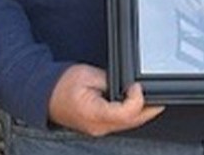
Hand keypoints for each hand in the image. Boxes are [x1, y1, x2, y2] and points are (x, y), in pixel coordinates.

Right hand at [48, 64, 163, 135]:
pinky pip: (120, 123)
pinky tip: (136, 103)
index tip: (137, 85)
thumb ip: (111, 80)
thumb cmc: (61, 84)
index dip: (138, 99)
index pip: (126, 113)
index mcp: (94, 113)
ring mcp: (98, 128)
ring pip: (128, 125)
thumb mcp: (88, 75)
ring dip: (142, 112)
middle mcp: (98, 126)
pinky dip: (131, 113)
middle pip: (132, 122)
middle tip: (159, 96)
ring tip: (151, 98)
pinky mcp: (98, 125)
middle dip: (149, 109)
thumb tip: (128, 84)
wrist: (44, 95)